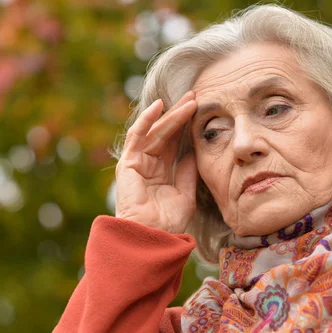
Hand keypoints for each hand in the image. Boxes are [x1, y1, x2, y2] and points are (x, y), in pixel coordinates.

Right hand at [115, 91, 197, 233]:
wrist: (153, 236)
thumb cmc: (168, 222)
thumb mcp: (186, 193)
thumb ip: (187, 171)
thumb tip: (193, 151)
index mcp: (162, 172)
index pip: (175, 142)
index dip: (187, 126)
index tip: (203, 111)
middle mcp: (149, 164)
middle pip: (166, 133)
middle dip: (181, 114)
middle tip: (196, 96)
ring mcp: (137, 162)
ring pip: (156, 131)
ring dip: (172, 114)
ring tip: (189, 100)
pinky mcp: (128, 162)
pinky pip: (137, 136)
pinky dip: (146, 119)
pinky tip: (159, 105)